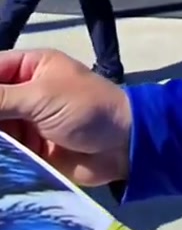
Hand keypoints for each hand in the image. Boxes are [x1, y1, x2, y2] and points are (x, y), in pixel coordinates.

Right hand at [0, 49, 131, 185]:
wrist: (122, 146)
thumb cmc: (86, 108)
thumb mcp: (41, 97)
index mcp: (30, 67)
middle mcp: (24, 93)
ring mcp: (26, 123)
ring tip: (0, 147)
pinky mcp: (30, 151)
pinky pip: (5, 152)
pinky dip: (1, 157)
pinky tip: (1, 161)